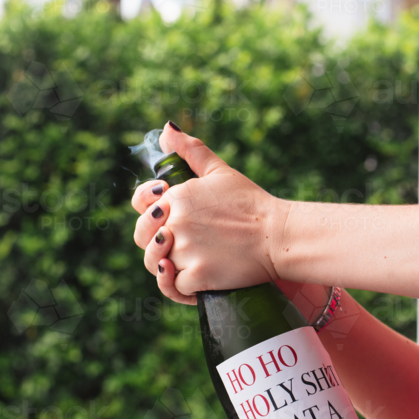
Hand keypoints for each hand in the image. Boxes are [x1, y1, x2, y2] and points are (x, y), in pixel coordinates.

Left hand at [131, 122, 288, 303]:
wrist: (278, 236)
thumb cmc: (252, 204)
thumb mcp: (220, 172)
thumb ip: (190, 150)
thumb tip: (166, 129)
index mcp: (176, 197)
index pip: (140, 207)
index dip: (150, 214)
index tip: (170, 218)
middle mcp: (175, 224)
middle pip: (144, 239)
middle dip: (157, 243)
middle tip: (184, 244)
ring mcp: (185, 252)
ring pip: (157, 266)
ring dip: (168, 268)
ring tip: (191, 262)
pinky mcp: (198, 277)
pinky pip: (175, 288)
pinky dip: (183, 289)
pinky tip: (197, 281)